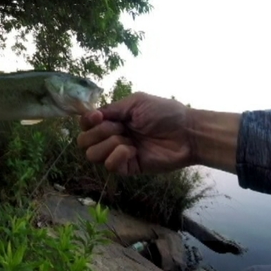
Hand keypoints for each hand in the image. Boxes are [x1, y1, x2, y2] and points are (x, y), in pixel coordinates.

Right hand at [77, 92, 194, 174]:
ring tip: (128, 140)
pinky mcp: (128, 168)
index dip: (86, 121)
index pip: (85, 124)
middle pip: (83, 142)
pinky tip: (133, 151)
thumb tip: (90, 116)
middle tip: (120, 128)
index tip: (98, 117)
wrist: (186, 133)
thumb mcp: (136, 102)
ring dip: (108, 144)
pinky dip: (118, 156)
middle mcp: (112, 137)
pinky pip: (109, 166)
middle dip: (98, 133)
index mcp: (113, 120)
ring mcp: (119, 153)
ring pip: (92, 155)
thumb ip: (112, 109)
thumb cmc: (165, 113)